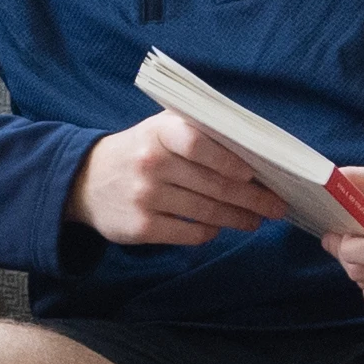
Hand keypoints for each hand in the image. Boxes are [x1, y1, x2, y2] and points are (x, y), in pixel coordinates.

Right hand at [72, 114, 283, 245]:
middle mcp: (151, 163)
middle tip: (277, 206)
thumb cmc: (139, 151)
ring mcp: (145, 197)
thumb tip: (253, 150)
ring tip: (256, 220)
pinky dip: (210, 232)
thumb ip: (198, 132)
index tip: (254, 173)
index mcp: (159, 132)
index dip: (228, 160)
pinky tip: (220, 227)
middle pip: (213, 185)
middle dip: (252, 198)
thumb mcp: (159, 129)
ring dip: (238, 218)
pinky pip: (188, 233)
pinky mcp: (141, 228)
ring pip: (205, 212)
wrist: (85, 181)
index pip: (197, 143)